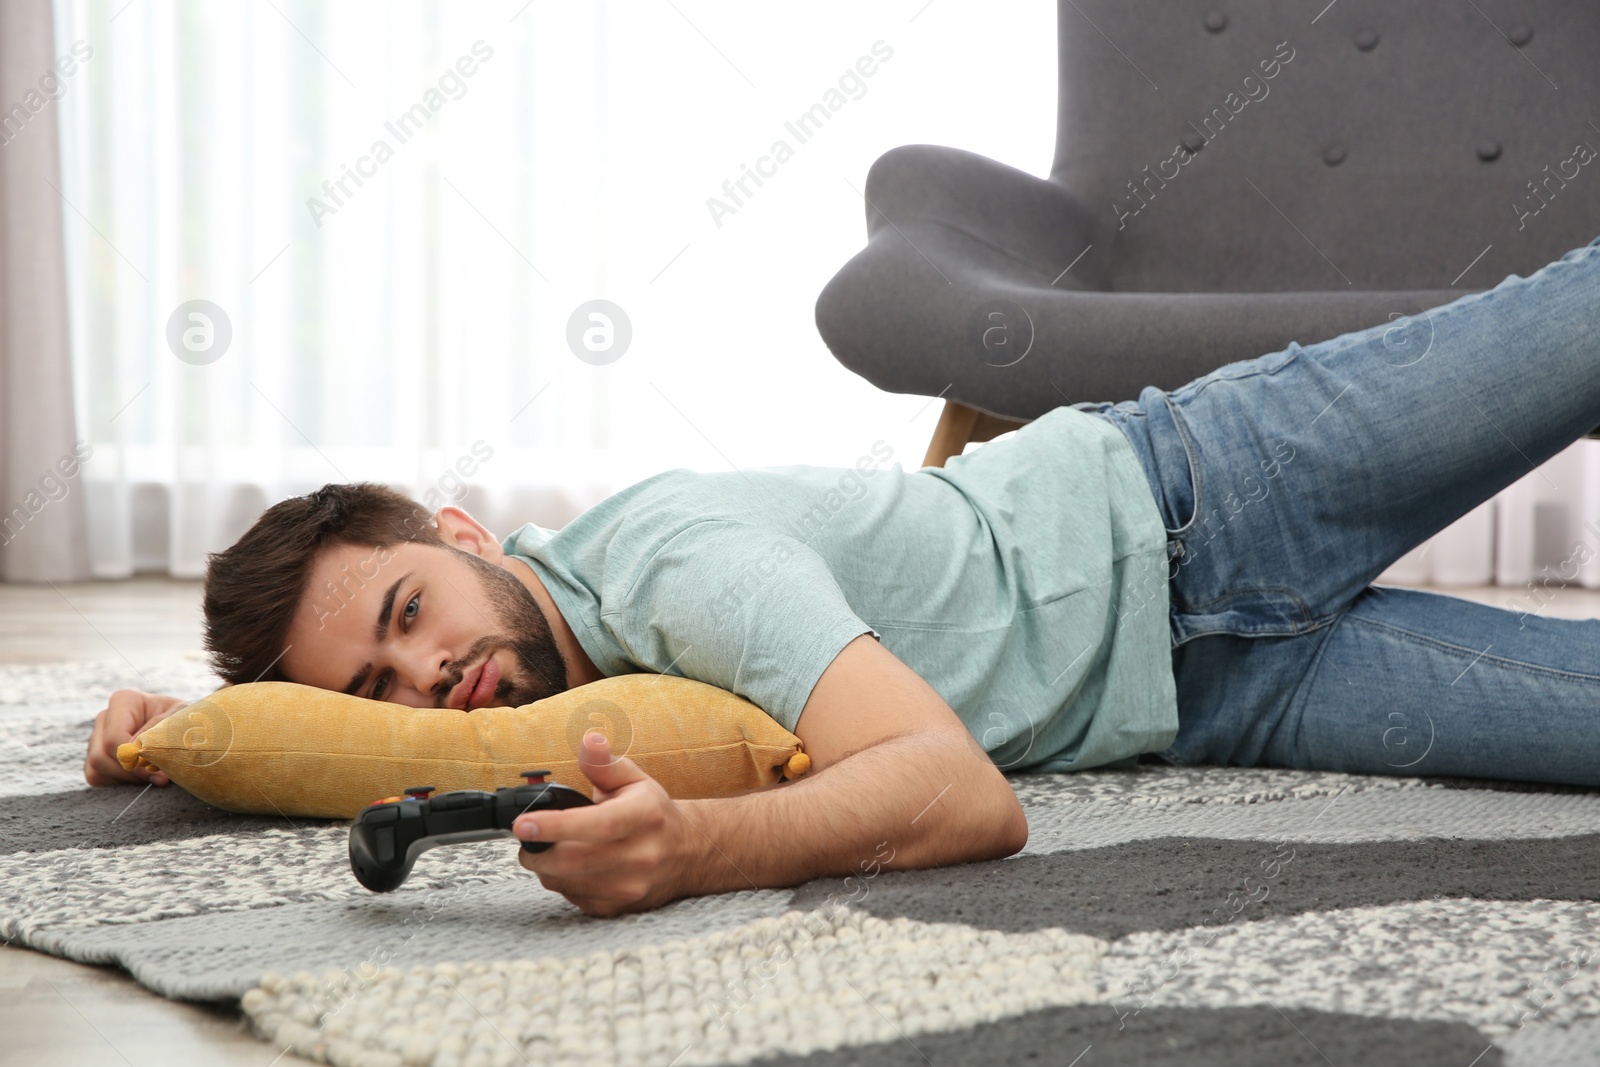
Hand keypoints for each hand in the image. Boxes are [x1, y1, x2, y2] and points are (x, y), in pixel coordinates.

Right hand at [84, 689, 186, 786]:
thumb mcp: (181, 718)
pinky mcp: (97, 756)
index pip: (114, 739)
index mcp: (124, 701)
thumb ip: (160, 732)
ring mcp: (97, 737)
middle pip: (100, 756)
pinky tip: (141, 778)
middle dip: (130, 772)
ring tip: (153, 775)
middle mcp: (105, 718)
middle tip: (158, 776)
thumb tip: (140, 754)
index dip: (132, 759)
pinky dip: (118, 783)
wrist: (182, 727)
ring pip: (96, 768)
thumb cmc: (182, 719)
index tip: (155, 766)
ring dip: (126, 779)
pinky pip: (96, 777)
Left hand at [514, 731, 700, 916]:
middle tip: (525, 838)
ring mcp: (631, 886)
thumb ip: (605, 763)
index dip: (556, 826)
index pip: (597, 825)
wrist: (688, 854)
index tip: (523, 823)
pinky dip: (561, 882)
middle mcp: (641, 855)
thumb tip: (589, 741)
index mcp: (644, 817)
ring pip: (567, 883)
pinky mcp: (619, 907)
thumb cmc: (654, 814)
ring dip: (546, 867)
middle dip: (537, 851)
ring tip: (548, 850)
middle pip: (574, 860)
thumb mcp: (634, 780)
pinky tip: (569, 868)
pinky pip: (574, 898)